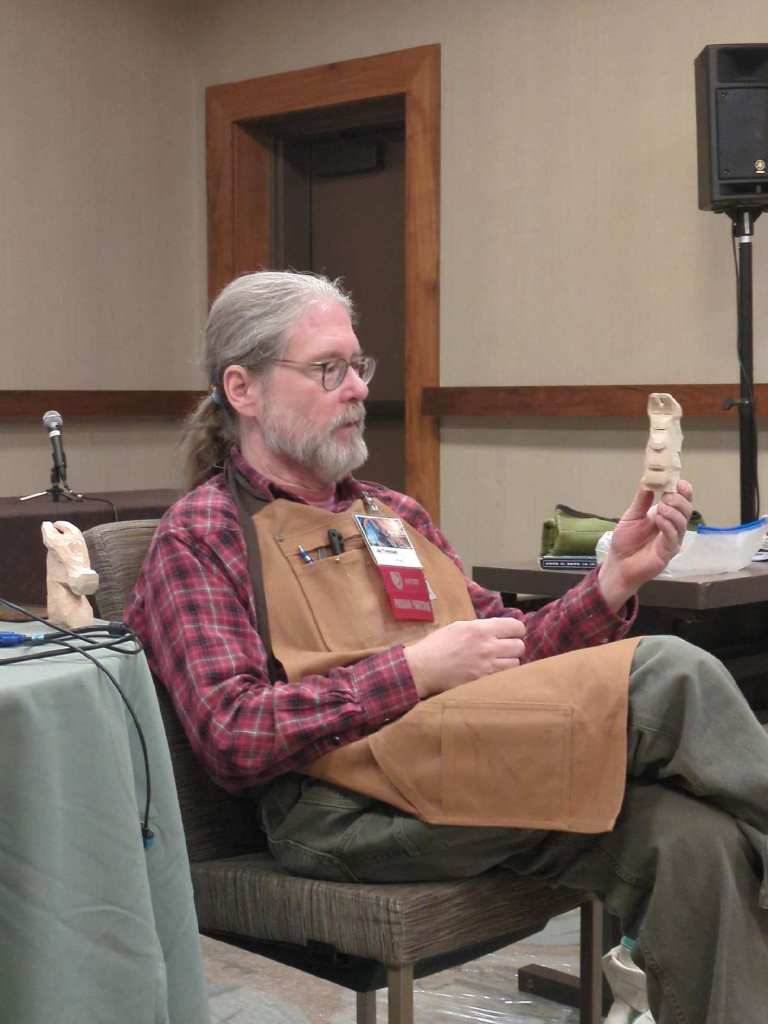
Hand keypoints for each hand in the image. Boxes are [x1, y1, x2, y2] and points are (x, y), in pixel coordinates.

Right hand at [403, 617, 526, 697]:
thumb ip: (479, 628)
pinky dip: (502, 675)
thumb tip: (497, 630)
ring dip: (509, 662)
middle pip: (519, 646)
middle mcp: (488, 646)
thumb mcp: (458, 627)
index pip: (515, 626)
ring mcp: (487, 666)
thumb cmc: (436, 646)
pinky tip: (493, 673)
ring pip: (515, 663)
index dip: (517, 630)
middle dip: (513, 646)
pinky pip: (505, 678)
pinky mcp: (484, 682)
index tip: (513, 633)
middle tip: (505, 649)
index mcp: (480, 629)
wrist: (423, 668)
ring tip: (498, 662)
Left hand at [598, 480, 692, 611]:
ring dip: (672, 512)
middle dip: (679, 500)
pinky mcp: (668, 552)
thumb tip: (648, 480)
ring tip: (661, 507)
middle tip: (667, 496)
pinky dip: (667, 525)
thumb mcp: (632, 515)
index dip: (683, 491)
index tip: (680, 482)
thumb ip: (641, 500)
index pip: (680, 501)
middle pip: (686, 510)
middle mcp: (671, 527)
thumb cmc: (625, 541)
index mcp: (664, 515)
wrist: (618, 563)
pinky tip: (658, 520)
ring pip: (682, 522)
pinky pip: (673, 537)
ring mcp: (672, 539)